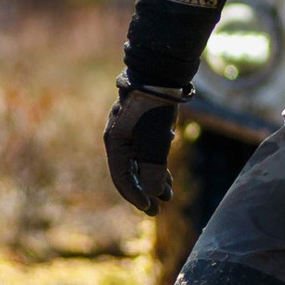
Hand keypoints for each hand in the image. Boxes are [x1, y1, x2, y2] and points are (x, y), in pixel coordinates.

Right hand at [103, 70, 192, 214]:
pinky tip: (167, 175)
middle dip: (145, 192)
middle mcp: (119, 138)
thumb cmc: (156, 109)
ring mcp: (131, 131)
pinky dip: (157, 164)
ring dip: (154, 180)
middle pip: (130, 172)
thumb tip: (151, 194)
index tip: (150, 209)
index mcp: (116, 143)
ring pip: (140, 163)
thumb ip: (152, 170)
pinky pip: (147, 151)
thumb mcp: (156, 142)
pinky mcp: (143, 125)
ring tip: (168, 195)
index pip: (122, 178)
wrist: (161, 75)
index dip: (135, 196)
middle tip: (158, 210)